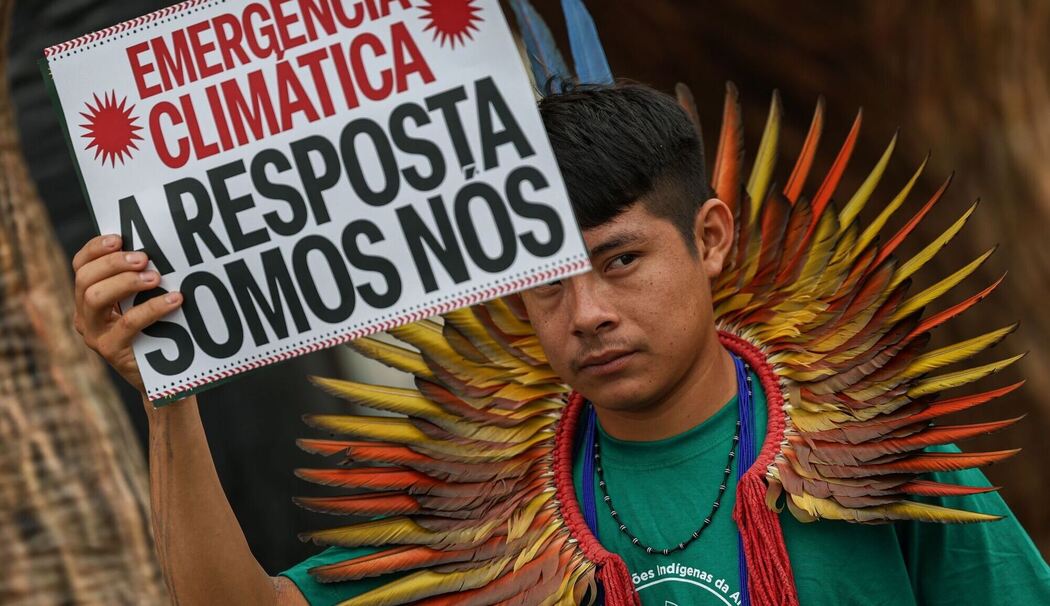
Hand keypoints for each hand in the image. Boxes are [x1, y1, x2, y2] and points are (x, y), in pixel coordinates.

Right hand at [72, 234, 182, 393]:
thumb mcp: (144, 302)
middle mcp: (86, 315)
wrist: (165, 376)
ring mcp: (95, 334)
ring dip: (125, 282)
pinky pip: (127, 324)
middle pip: (85, 279)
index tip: (119, 238)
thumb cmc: (158, 331)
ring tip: (155, 278)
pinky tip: (174, 300)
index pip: (81, 265)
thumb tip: (158, 248)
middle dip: (113, 263)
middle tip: (144, 258)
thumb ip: (141, 280)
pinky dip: (152, 308)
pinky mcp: (111, 351)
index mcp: (89, 297)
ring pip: (95, 298)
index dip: (96, 249)